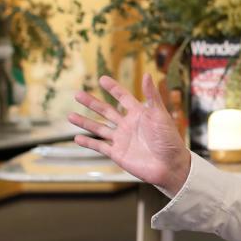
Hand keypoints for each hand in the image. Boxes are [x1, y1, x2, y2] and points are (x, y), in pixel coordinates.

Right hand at [68, 74, 191, 193]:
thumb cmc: (169, 139)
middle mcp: (128, 125)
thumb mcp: (160, 115)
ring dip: (85, 122)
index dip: (113, 88)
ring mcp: (122, 139)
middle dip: (92, 103)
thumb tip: (146, 74)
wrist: (170, 166)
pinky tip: (77, 138)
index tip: (102, 79)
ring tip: (70, 115)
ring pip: (99, 128)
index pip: (123, 97)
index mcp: (140, 114)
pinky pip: (100, 147)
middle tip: (77, 94)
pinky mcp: (118, 154)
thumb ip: (152, 95)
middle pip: (106, 111)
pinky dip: (88, 143)